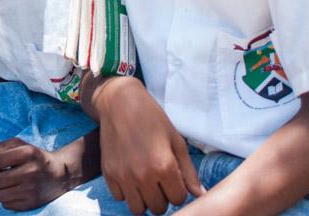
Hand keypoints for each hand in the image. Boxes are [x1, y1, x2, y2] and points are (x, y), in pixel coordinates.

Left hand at [0, 137, 91, 210]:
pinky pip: (5, 205)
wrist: (59, 174)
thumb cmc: (34, 157)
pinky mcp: (32, 203)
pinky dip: (5, 198)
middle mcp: (31, 171)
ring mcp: (32, 189)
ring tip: (5, 183)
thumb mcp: (19, 145)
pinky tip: (13, 191)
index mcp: (27, 153)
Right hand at [96, 78, 203, 214]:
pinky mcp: (108, 173)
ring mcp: (123, 176)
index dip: (178, 190)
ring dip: (144, 200)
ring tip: (145, 183)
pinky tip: (130, 176)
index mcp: (164, 166)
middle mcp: (143, 175)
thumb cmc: (152, 118)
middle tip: (160, 181)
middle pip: (158, 208)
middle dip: (162, 197)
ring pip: (137, 209)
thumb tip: (201, 194)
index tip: (174, 177)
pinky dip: (126, 192)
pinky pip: (119, 197)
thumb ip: (188, 172)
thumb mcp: (176, 141)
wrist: (119, 103)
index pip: (178, 199)